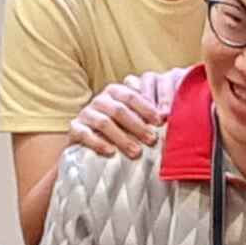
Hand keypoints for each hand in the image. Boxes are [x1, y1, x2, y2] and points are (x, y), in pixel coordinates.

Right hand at [66, 71, 183, 160]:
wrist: (86, 145)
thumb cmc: (119, 130)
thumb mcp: (133, 120)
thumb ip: (148, 116)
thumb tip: (171, 118)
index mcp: (115, 92)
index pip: (132, 96)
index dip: (148, 108)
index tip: (162, 121)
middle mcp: (100, 100)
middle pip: (120, 110)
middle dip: (138, 126)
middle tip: (152, 140)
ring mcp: (86, 114)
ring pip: (104, 122)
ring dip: (122, 138)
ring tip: (136, 153)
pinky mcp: (73, 128)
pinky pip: (85, 134)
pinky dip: (98, 143)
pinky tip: (110, 152)